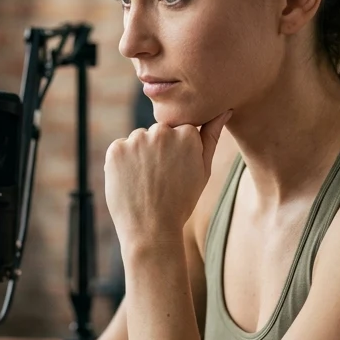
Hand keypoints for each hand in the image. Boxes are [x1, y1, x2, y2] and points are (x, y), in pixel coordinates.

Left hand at [104, 110, 230, 249]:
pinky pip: (120, 148)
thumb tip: (223, 110)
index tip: (176, 172)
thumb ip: (211, 137)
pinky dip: (123, 163)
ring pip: (138, 140)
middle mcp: (161, 131)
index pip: (179, 130)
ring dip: (140, 155)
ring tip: (146, 182)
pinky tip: (131, 182)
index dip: (177, 152)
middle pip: (158, 133)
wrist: (151, 229)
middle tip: (160, 179)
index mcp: (187, 133)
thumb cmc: (181, 202)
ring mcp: (136, 139)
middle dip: (158, 150)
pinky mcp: (116, 149)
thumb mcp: (203, 171)